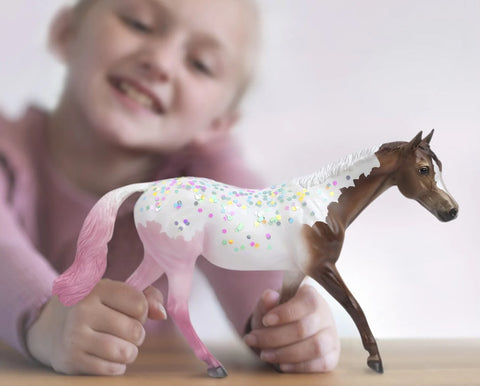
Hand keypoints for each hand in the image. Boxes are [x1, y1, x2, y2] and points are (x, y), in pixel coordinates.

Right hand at [26, 279, 165, 374]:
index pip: (140, 304)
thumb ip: (146, 296)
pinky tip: (108, 356)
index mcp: (97, 288)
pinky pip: (112, 369)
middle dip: (137, 333)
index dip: (143, 311)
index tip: (131, 311)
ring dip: (130, 351)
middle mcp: (83, 310)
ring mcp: (75, 336)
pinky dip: (118, 365)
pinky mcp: (71, 360)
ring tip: (121, 344)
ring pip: (125, 352)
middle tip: (125, 330)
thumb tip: (162, 313)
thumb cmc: (94, 306)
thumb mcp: (115, 292)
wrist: (48, 326)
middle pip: (135, 330)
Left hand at [244, 284, 339, 372]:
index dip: (285, 313)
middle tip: (253, 340)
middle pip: (304, 328)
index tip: (265, 320)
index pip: (307, 302)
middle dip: (274, 337)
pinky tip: (281, 364)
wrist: (285, 331)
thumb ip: (266, 302)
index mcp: (311, 296)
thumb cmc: (276, 316)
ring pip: (315, 347)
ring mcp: (331, 336)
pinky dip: (298, 366)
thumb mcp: (267, 307)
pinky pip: (320, 364)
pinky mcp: (332, 355)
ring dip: (286, 353)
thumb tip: (270, 296)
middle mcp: (325, 314)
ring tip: (265, 354)